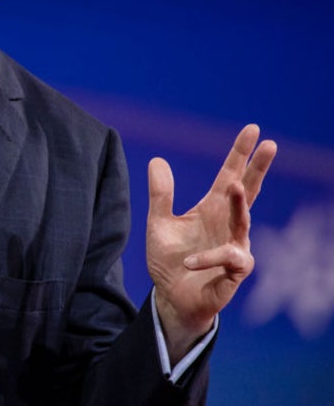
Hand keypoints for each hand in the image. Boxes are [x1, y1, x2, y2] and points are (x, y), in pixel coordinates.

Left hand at [146, 124, 276, 361]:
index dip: (240, 153)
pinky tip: (188, 261)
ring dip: (240, 205)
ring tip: (236, 185)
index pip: (229, 174)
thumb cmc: (171, 260)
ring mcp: (235, 246)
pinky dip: (206, 258)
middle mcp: (228, 223)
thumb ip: (160, 194)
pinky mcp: (234, 272)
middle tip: (271, 144)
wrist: (171, 297)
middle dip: (258, 168)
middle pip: (248, 191)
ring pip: (244, 221)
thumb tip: (157, 160)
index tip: (253, 129)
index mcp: (213, 208)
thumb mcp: (159, 223)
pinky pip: (225, 260)